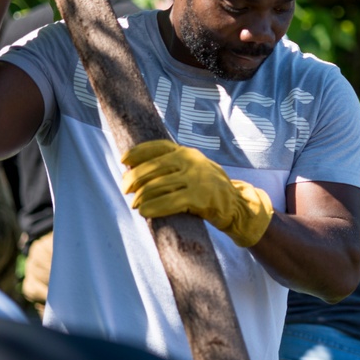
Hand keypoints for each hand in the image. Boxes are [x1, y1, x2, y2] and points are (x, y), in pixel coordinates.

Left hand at [121, 140, 273, 247]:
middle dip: (134, 178)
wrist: (235, 205)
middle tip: (125, 189)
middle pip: (153, 167)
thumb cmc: (206, 188)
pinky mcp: (199, 197)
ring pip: (157, 186)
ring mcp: (196, 178)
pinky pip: (169, 202)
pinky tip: (144, 212)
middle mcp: (191, 161)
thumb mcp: (190, 170)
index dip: (138, 153)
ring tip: (135, 204)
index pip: (157, 147)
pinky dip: (153, 207)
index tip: (123, 160)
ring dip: (141, 196)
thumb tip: (130, 171)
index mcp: (187, 152)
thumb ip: (169, 167)